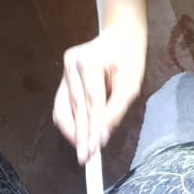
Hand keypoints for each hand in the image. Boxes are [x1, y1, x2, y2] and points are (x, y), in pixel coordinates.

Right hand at [53, 19, 146, 163]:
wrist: (120, 33)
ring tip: (82, 150)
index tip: (93, 153)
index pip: (91, 104)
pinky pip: (62, 104)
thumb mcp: (131, 83)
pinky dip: (69, 121)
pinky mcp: (62, 75)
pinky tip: (77, 135)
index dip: (92, 130)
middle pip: (75, 109)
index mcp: (89, 63)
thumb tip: (101, 137)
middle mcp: (71, 65)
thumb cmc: (129, 57)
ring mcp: (64, 69)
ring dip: (71, 132)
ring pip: (62, 109)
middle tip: (85, 160)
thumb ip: (116, 110)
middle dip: (80, 136)